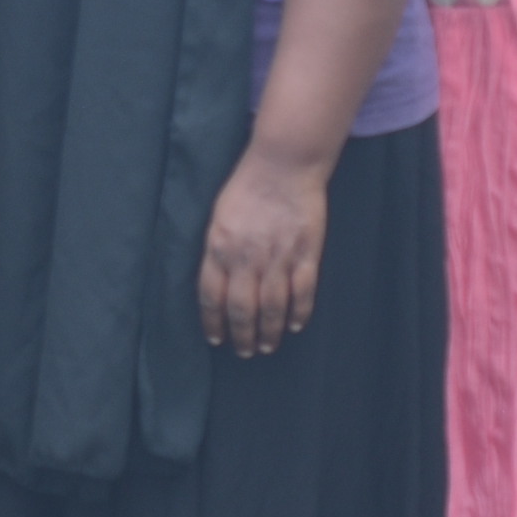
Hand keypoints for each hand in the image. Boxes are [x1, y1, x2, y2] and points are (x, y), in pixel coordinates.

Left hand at [196, 148, 328, 357]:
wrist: (284, 164)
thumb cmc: (247, 187)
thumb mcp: (219, 216)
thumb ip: (218, 249)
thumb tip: (217, 282)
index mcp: (219, 247)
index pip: (211, 296)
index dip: (213, 321)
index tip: (216, 338)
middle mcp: (246, 257)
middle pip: (241, 309)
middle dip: (242, 336)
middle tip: (244, 351)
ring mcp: (277, 257)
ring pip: (271, 307)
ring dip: (268, 332)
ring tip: (267, 346)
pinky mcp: (305, 253)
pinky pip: (302, 292)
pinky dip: (299, 313)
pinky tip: (295, 325)